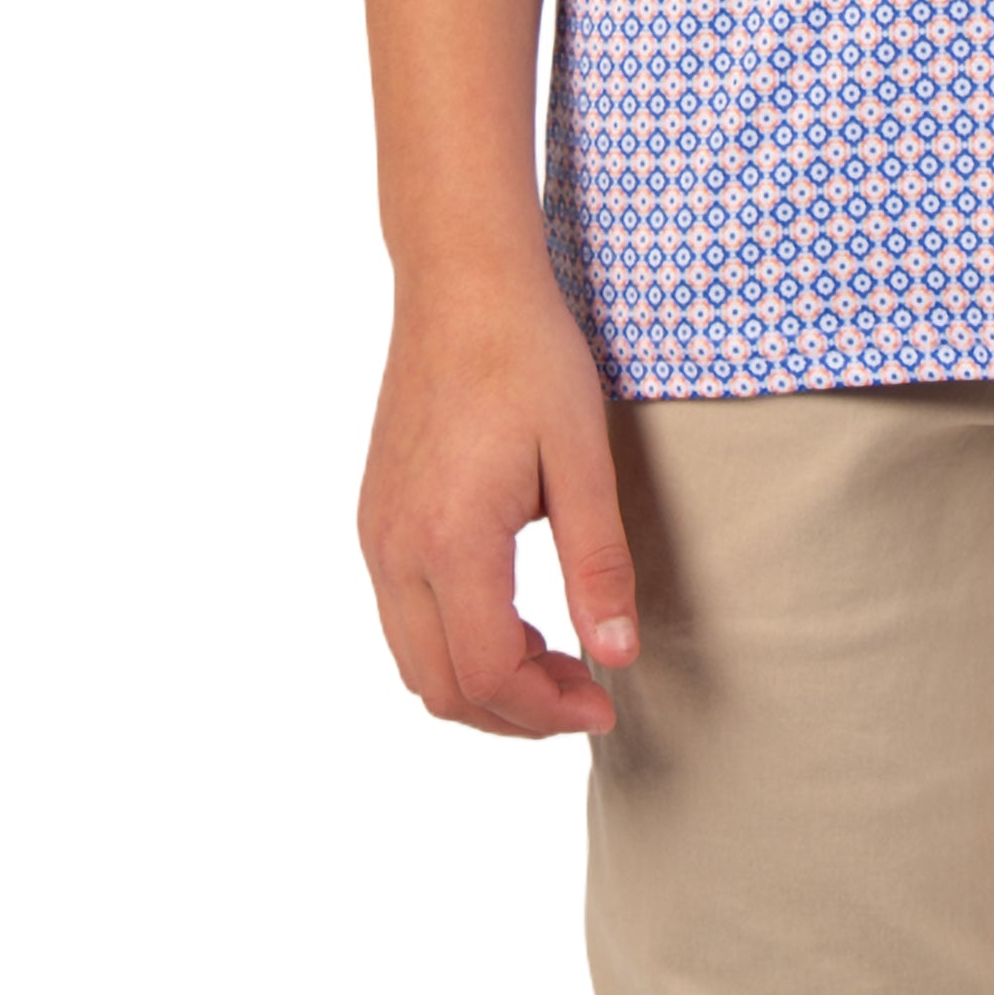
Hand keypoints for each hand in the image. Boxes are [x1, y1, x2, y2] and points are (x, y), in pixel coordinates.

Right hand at [357, 259, 639, 736]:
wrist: (460, 280)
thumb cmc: (528, 354)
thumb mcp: (581, 455)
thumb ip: (597, 563)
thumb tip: (617, 656)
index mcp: (451, 539)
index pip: (488, 674)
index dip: (548, 710)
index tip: (605, 703)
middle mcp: (397, 549)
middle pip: (440, 687)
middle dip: (514, 714)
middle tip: (582, 694)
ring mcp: (377, 533)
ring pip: (413, 659)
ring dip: (481, 682)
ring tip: (552, 658)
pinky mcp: (375, 516)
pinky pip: (401, 616)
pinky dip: (452, 642)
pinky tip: (511, 614)